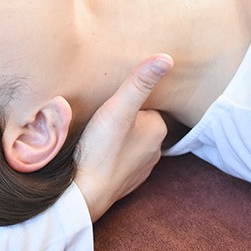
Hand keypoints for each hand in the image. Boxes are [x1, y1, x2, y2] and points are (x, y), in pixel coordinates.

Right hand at [74, 54, 172, 221]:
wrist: (82, 193)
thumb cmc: (100, 148)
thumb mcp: (119, 107)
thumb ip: (140, 81)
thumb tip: (167, 57)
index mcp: (158, 129)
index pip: (149, 103)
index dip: (131, 96)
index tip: (114, 94)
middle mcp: (155, 151)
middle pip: (140, 122)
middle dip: (126, 116)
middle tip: (103, 109)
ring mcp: (140, 169)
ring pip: (131, 142)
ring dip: (118, 136)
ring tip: (98, 129)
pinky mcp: (124, 182)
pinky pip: (120, 160)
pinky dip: (112, 154)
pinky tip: (97, 151)